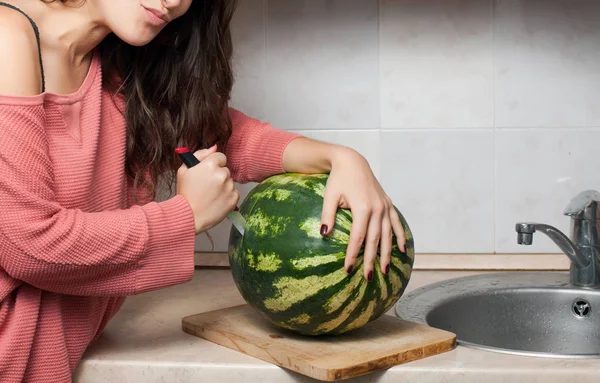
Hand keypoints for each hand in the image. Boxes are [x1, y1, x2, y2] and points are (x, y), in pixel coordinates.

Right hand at [176, 145, 239, 233]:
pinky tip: (216, 201)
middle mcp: (222, 174)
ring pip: (230, 181)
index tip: (207, 173)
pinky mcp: (234, 198)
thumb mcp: (184, 170)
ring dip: (223, 186)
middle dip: (218, 176)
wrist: (189, 216)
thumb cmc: (185, 194)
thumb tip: (214, 147)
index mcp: (210, 165)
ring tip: (210, 195)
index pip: (220, 157)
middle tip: (206, 187)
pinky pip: (234, 192)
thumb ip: (200, 155)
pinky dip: (227, 196)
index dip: (213, 165)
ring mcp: (229, 187)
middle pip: (225, 170)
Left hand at [320, 148, 405, 280]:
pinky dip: (399, 236)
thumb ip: (327, 215)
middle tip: (367, 277)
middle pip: (375, 240)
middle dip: (371, 260)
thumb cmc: (338, 179)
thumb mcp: (329, 195)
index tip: (348, 269)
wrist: (352, 161)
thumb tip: (323, 234)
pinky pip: (396, 223)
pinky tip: (401, 250)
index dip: (353, 254)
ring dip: (387, 254)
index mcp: (363, 208)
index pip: (358, 237)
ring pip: (388, 235)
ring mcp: (385, 206)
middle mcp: (377, 209)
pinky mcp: (388, 204)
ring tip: (384, 270)